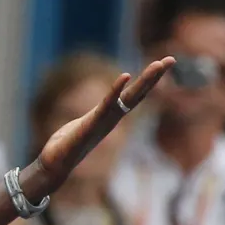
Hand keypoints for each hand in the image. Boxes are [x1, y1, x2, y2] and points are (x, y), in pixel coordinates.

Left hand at [34, 58, 173, 191]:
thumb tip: (99, 111)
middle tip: (171, 59)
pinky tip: (125, 76)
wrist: (53, 165)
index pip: (135, 95)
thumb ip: (94, 117)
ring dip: (145, 81)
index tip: (164, 62)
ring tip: (158, 64)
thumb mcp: (84, 124)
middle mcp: (111, 118)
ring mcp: (103, 122)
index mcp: (111, 116)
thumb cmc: (67, 145)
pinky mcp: (89, 125)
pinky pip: (105, 105)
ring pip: (128, 98)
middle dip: (154, 77)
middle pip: (138, 94)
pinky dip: (115, 91)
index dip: (150, 80)